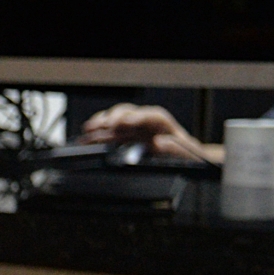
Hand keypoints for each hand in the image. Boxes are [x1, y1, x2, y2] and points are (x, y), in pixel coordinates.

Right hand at [79, 103, 222, 163]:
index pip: (152, 116)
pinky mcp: (124, 137)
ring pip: (116, 119)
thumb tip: (159, 144)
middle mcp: (147, 123)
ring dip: (102, 122)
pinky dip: (97, 132)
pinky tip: (87, 136)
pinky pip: (108, 130)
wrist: (181, 160)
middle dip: (115, 118)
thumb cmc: (185, 157)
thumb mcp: (186, 156)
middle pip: (129, 114)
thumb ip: (174, 149)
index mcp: (165, 125)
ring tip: (89, 130)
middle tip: (104, 125)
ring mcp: (133, 129)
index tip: (127, 122)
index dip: (138, 117)